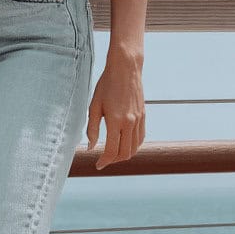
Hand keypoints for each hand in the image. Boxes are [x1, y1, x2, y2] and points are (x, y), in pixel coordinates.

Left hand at [86, 47, 145, 169]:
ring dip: (124, 155)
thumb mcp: (94, 106)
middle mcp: (130, 123)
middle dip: (113, 160)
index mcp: (116, 121)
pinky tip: (125, 144)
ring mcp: (139, 120)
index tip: (98, 164)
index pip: (112, 150)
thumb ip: (92, 128)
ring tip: (113, 153)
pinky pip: (141, 138)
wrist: (126, 69)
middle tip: (104, 159)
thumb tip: (91, 147)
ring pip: (135, 148)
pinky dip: (133, 146)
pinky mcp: (143, 116)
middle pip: (124, 153)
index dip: (104, 161)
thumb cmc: (107, 85)